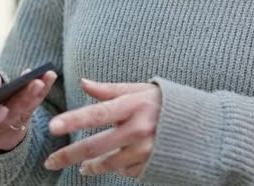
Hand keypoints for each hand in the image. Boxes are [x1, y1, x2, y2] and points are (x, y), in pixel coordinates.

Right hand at [0, 67, 57, 152]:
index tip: (2, 109)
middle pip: (5, 123)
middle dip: (21, 102)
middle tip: (34, 84)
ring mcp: (6, 134)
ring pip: (21, 116)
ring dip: (34, 96)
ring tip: (42, 78)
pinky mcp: (22, 125)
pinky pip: (32, 110)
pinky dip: (40, 93)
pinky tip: (48, 78)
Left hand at [43, 79, 160, 178]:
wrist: (203, 127)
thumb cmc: (167, 103)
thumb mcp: (141, 90)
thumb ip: (111, 90)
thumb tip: (84, 83)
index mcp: (134, 105)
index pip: (97, 113)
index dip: (74, 120)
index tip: (53, 126)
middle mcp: (139, 129)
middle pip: (95, 146)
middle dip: (68, 155)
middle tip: (50, 161)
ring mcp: (145, 150)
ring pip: (107, 163)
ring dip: (90, 166)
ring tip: (82, 166)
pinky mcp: (151, 166)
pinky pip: (125, 171)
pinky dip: (117, 168)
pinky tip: (116, 162)